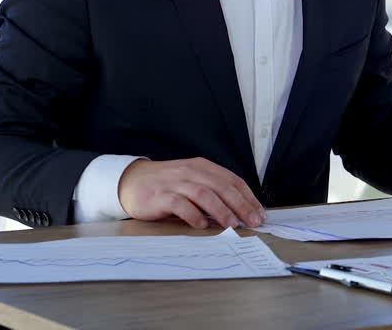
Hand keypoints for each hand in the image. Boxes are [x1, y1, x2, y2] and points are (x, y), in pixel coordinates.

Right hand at [117, 158, 265, 228]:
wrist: (131, 181)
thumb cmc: (167, 185)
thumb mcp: (192, 181)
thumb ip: (212, 192)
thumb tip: (239, 212)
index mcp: (203, 167)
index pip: (232, 180)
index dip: (248, 197)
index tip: (260, 213)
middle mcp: (191, 171)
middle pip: (222, 187)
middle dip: (241, 205)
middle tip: (253, 222)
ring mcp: (175, 183)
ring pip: (204, 194)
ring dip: (221, 210)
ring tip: (232, 225)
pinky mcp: (160, 196)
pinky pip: (180, 204)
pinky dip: (193, 215)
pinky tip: (202, 225)